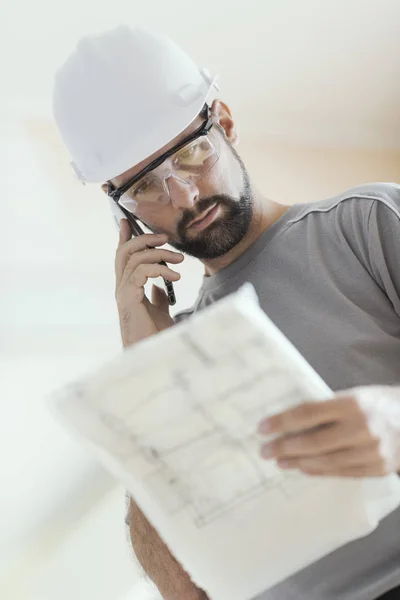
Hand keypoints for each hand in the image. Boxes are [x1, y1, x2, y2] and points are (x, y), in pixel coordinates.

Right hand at [115, 219, 183, 346]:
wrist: (152, 355)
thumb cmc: (155, 336)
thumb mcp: (160, 312)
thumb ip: (157, 297)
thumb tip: (158, 286)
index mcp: (128, 288)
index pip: (122, 257)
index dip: (124, 238)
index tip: (126, 221)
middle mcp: (121, 288)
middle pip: (125, 252)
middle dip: (143, 239)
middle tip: (164, 238)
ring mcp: (123, 293)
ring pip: (134, 259)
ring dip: (159, 254)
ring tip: (179, 260)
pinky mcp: (129, 298)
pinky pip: (141, 272)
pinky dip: (159, 269)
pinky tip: (175, 276)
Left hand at [258, 386, 399, 476]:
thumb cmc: (378, 403)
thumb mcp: (354, 395)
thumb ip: (327, 407)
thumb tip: (290, 420)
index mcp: (352, 403)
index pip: (308, 413)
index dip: (282, 422)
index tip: (262, 428)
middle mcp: (362, 427)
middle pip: (314, 441)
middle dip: (284, 447)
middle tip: (265, 451)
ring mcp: (372, 451)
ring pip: (326, 461)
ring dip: (298, 462)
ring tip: (280, 461)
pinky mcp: (378, 468)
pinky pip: (342, 473)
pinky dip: (320, 471)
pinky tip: (303, 468)